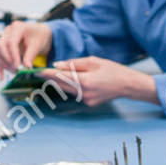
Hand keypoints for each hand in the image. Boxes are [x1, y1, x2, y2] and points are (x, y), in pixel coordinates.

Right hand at [0, 21, 52, 76]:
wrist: (39, 34)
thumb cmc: (39, 36)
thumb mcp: (37, 45)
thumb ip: (30, 55)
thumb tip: (26, 67)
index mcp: (17, 27)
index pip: (11, 42)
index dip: (13, 55)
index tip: (18, 66)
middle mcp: (8, 31)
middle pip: (1, 46)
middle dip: (7, 59)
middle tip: (15, 69)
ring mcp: (4, 38)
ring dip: (4, 64)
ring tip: (15, 72)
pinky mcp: (4, 47)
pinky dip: (0, 67)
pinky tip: (1, 77)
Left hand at [36, 56, 156, 106]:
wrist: (127, 85)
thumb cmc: (112, 70)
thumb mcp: (93, 61)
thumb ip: (74, 64)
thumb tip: (57, 65)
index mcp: (84, 81)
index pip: (61, 77)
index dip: (48, 74)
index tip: (38, 71)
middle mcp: (84, 93)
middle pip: (61, 85)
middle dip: (51, 79)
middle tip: (39, 73)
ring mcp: (86, 100)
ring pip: (68, 90)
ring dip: (61, 83)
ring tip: (51, 75)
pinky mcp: (89, 103)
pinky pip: (76, 93)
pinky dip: (73, 87)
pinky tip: (74, 81)